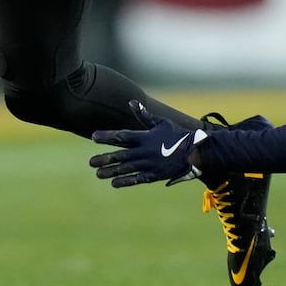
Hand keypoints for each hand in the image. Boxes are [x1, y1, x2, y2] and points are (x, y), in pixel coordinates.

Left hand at [90, 100, 208, 187]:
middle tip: (90, 162)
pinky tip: (114, 183)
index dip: (107, 137)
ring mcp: (149, 164)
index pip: (122, 136)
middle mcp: (144, 151)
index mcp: (145, 137)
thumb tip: (131, 102)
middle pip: (121, 155)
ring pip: (126, 168)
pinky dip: (126, 181)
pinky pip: (137, 179)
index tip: (93, 137)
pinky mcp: (154, 175)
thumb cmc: (176, 134)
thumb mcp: (160, 122)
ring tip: (98, 173)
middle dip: (105, 158)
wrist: (195, 151)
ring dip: (111, 171)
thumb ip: (144, 115)